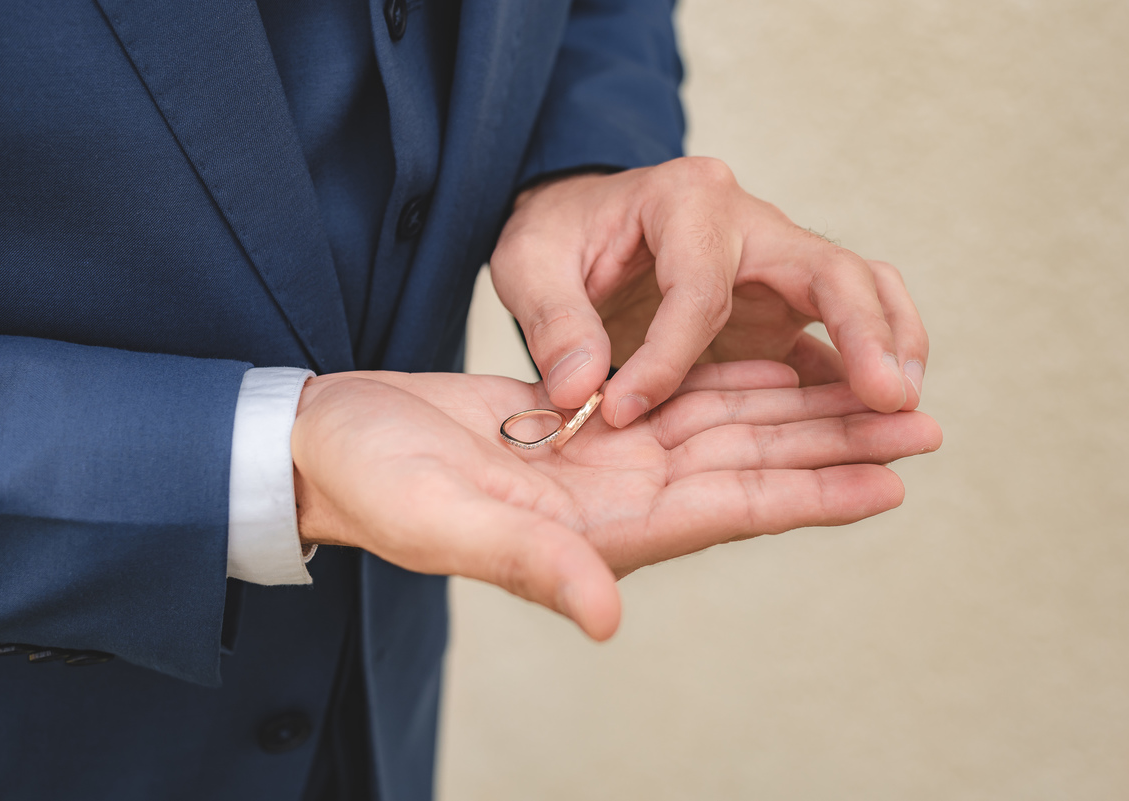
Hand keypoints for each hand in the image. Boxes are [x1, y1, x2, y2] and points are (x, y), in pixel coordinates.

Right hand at [291, 363, 941, 639]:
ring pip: (725, 424)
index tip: (894, 473)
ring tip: (868, 385)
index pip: (730, 506)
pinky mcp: (584, 419)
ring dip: (799, 405)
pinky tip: (776, 359)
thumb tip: (609, 615)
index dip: (814, 491)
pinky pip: (678, 394)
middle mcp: (618, 495)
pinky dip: (733, 376)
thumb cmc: (379, 488)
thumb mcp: (449, 523)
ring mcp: (605, 457)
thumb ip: (534, 564)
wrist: (336, 444)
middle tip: (921, 418)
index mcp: (600, 526)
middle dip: (833, 441)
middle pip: (750, 464)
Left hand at [490, 158, 927, 428]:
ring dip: (888, 347)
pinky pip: (837, 337)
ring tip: (904, 411)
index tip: (627, 412)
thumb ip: (551, 322)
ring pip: (858, 294)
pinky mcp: (780, 308)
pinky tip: (873, 427)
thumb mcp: (528, 265)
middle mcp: (748, 223)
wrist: (580, 228)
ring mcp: (774, 265)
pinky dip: (861, 375)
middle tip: (889, 396)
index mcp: (686, 199)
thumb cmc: (558, 239)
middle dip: (864, 330)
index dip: (668, 356)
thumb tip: (578, 392)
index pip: (699, 286)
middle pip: (829, 269)